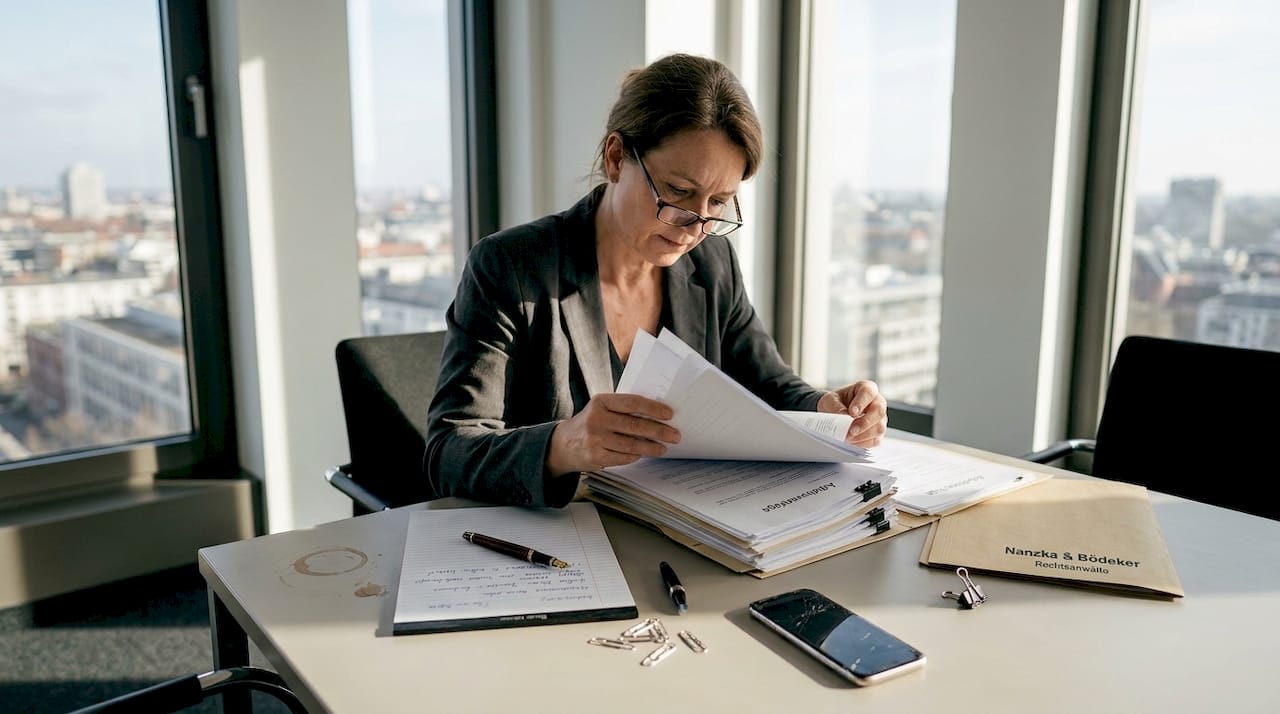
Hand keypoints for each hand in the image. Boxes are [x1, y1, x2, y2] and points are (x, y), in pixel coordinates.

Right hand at [546, 393, 680, 474]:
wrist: (562, 444)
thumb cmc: (590, 423)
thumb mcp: (601, 409)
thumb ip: (622, 409)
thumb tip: (656, 414)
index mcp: (601, 402)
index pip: (632, 403)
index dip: (653, 408)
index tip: (669, 414)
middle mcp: (597, 419)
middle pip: (636, 425)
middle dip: (660, 431)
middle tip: (675, 435)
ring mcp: (595, 439)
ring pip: (632, 444)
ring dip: (652, 447)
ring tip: (663, 448)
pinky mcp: (596, 456)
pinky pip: (624, 457)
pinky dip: (637, 455)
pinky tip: (644, 453)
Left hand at [817, 380, 886, 446]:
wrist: (833, 412)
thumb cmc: (835, 402)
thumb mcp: (830, 400)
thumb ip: (836, 406)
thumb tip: (844, 416)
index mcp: (866, 388)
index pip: (869, 392)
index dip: (861, 402)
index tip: (852, 412)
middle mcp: (877, 402)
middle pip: (879, 411)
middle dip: (864, 423)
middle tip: (850, 430)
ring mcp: (879, 418)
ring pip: (879, 428)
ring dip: (862, 435)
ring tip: (847, 437)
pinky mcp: (877, 433)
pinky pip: (875, 440)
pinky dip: (862, 442)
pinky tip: (852, 441)